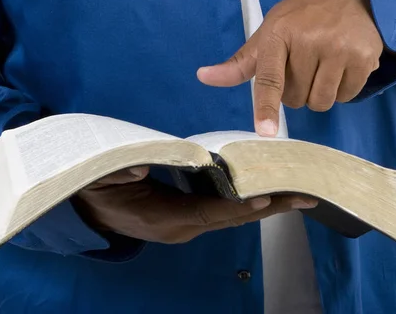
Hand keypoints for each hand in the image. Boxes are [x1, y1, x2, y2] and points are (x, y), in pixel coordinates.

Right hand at [72, 166, 316, 243]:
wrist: (89, 208)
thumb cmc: (97, 190)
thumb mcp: (102, 178)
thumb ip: (120, 172)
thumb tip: (141, 167)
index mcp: (165, 218)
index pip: (208, 212)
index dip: (236, 206)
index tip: (266, 198)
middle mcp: (183, 227)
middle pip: (233, 218)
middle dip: (270, 207)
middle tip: (307, 196)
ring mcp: (188, 224)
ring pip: (233, 215)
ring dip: (266, 203)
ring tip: (298, 191)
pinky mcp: (189, 215)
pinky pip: (225, 209)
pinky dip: (248, 198)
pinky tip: (266, 186)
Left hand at [197, 0, 382, 135]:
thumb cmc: (302, 17)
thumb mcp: (269, 33)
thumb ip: (241, 63)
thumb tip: (203, 76)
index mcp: (279, 34)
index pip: (270, 78)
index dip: (266, 107)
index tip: (266, 131)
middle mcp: (309, 40)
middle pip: (295, 99)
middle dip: (297, 90)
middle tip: (304, 64)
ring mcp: (339, 49)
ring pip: (321, 102)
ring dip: (319, 93)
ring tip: (323, 66)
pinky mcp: (364, 57)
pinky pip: (346, 96)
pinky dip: (341, 89)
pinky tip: (342, 66)